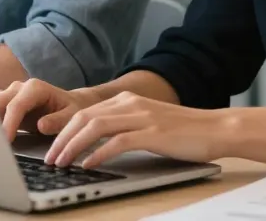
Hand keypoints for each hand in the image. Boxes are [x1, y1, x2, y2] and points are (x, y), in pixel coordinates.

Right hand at [0, 78, 99, 141]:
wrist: (70, 104)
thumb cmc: (72, 110)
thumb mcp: (73, 115)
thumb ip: (59, 120)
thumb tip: (41, 125)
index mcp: (35, 88)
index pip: (16, 105)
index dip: (8, 124)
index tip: (5, 142)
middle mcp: (19, 88)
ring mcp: (10, 95)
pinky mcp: (5, 105)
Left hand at [45, 92, 226, 169]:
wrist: (216, 128)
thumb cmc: (183, 131)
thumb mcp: (147, 123)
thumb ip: (124, 126)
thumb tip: (96, 144)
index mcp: (127, 100)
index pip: (85, 112)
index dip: (64, 130)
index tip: (51, 146)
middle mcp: (131, 104)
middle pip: (84, 117)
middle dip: (62, 138)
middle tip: (50, 158)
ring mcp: (142, 117)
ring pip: (95, 127)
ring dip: (73, 146)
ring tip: (62, 163)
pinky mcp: (153, 132)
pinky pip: (117, 142)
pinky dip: (98, 153)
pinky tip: (88, 165)